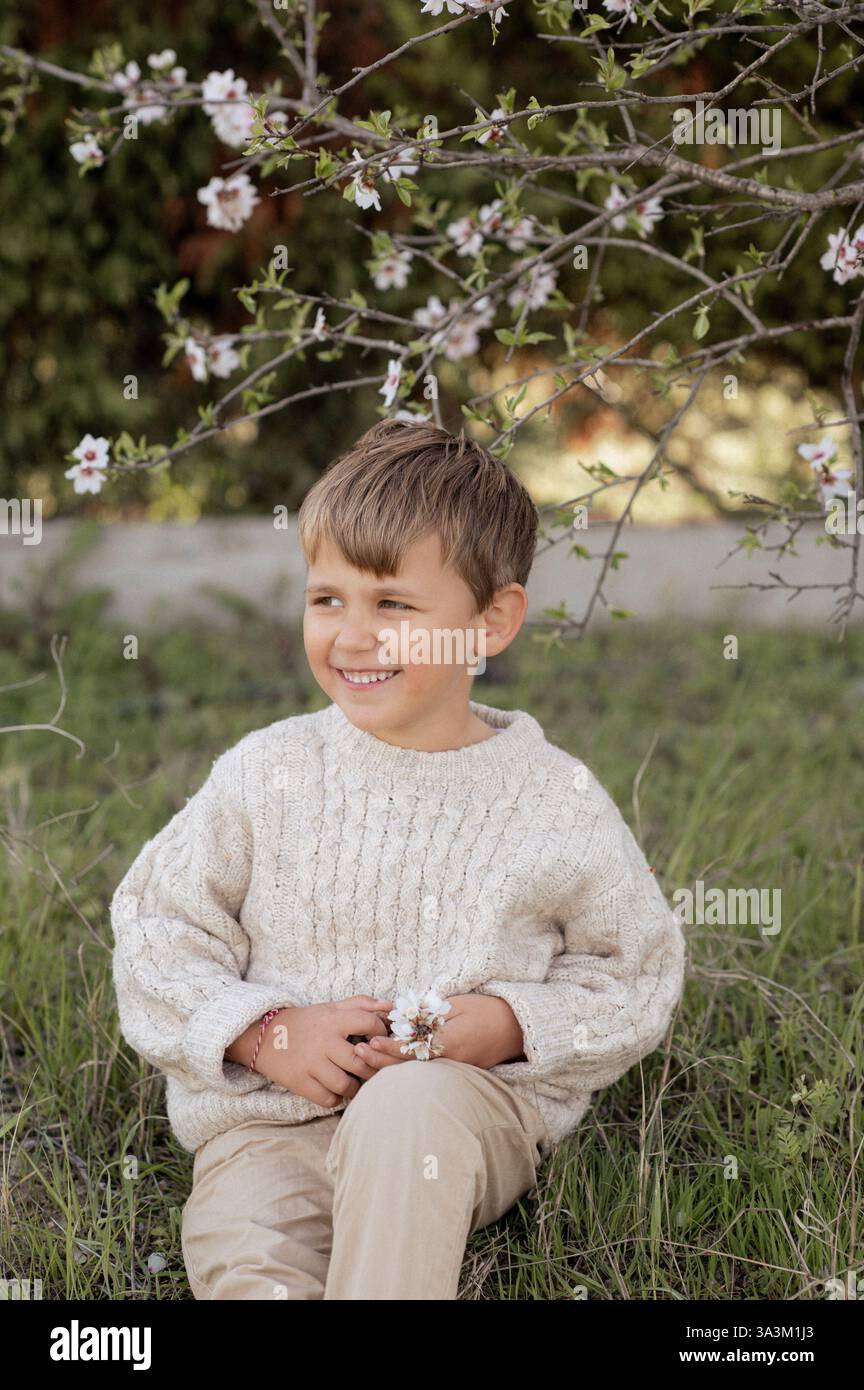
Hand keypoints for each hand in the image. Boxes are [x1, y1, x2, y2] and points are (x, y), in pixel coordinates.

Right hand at [254, 995, 394, 1106]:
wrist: (265, 1037)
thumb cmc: (308, 1023)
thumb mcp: (331, 1008)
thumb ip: (361, 1004)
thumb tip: (390, 1005)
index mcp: (333, 1020)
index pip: (370, 1024)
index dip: (380, 1034)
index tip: (377, 1041)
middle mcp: (323, 1041)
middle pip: (361, 1061)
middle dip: (371, 1068)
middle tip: (369, 1069)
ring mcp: (311, 1063)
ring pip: (346, 1084)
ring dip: (354, 1087)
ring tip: (352, 1081)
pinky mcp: (300, 1082)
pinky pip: (328, 1098)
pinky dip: (336, 1097)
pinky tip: (334, 1089)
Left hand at [351, 993, 524, 1072]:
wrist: (515, 1029)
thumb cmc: (486, 1010)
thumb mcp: (458, 1004)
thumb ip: (431, 1012)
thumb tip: (403, 1016)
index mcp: (449, 1043)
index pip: (412, 1048)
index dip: (389, 1047)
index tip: (369, 1042)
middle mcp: (448, 1061)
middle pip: (408, 1066)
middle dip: (380, 1061)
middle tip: (356, 1053)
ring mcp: (451, 1070)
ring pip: (414, 1073)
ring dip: (388, 1068)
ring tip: (364, 1060)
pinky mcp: (454, 1073)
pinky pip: (425, 1073)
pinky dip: (405, 1070)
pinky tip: (386, 1067)